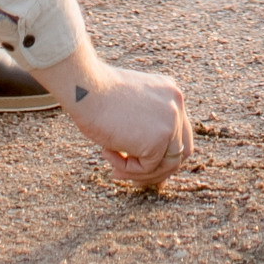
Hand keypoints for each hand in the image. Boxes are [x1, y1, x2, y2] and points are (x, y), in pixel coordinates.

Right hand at [44, 58, 194, 190]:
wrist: (84, 88)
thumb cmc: (95, 96)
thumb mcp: (128, 109)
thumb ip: (144, 127)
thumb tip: (148, 160)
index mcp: (169, 93)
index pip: (179, 132)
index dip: (163, 154)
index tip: (141, 166)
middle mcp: (177, 104)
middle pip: (179, 151)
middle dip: (155, 170)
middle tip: (128, 175)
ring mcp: (171, 121)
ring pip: (166, 164)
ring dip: (138, 172)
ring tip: (113, 165)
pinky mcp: (160, 138)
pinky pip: (148, 168)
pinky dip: (127, 168)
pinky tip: (108, 152)